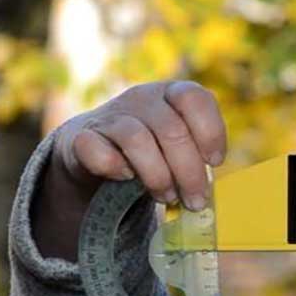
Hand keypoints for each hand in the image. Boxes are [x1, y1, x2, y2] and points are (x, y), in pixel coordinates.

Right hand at [52, 80, 226, 211]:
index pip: (193, 97)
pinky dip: (114, 168)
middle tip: (194, 201)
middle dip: (189, 172)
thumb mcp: (178, 146)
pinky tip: (125, 178)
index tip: (214, 162)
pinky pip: (97, 151)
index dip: (210, 131)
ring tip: (166, 197)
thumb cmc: (152, 152)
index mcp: (170, 94)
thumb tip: (206, 191)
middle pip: (171, 130)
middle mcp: (141, 99)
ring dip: (158, 176)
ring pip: (137, 140)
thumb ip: (196, 156)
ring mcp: (110, 116)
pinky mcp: (81, 138)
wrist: (96, 152)